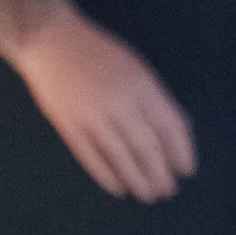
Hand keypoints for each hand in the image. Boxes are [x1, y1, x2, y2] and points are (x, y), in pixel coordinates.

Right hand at [13, 10, 195, 200]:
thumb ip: (157, 98)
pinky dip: (106, 176)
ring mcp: (91, 116)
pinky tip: (118, 188)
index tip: (186, 170)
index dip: (180, 152)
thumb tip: (180, 128)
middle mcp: (119, 103)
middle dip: (160, 173)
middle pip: (146, 148)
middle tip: (167, 190)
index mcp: (140, 86)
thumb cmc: (98, 52)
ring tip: (148, 195)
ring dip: (137, 180)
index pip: (169, 127)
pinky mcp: (68, 125)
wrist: (49, 39)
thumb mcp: (136, 67)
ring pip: (120, 157)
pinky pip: (90, 157)